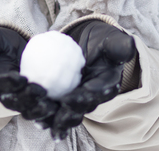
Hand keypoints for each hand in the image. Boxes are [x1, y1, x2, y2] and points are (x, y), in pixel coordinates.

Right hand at [0, 27, 57, 120]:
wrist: (10, 49)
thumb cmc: (0, 42)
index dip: (9, 84)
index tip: (23, 79)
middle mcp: (1, 93)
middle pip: (12, 101)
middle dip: (27, 99)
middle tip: (42, 91)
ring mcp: (15, 99)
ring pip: (25, 109)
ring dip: (38, 110)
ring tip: (52, 105)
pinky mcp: (28, 100)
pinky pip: (37, 107)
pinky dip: (48, 111)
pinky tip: (61, 105)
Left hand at [48, 21, 135, 139]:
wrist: (90, 42)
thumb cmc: (102, 40)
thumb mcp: (111, 39)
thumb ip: (118, 45)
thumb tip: (130, 44)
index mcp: (107, 86)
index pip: (97, 94)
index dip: (84, 97)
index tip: (70, 98)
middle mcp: (92, 98)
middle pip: (79, 110)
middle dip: (67, 116)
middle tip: (53, 114)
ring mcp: (76, 100)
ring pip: (64, 113)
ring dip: (52, 118)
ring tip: (40, 120)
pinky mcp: (62, 97)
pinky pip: (51, 105)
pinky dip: (41, 110)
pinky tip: (28, 110)